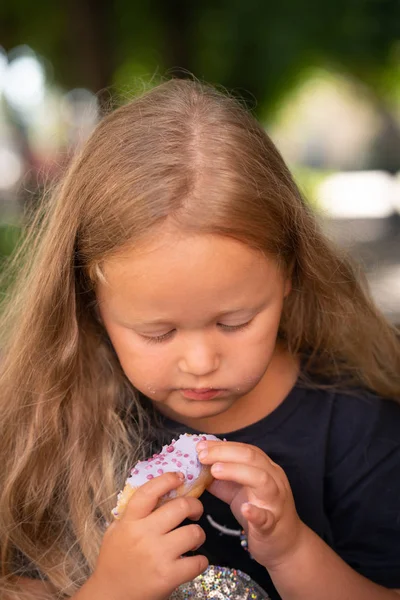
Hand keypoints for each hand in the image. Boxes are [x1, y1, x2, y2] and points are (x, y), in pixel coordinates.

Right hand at [88, 472, 208, 599]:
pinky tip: (195, 560)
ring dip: (199, 534)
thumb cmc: (114, 561)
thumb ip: (132, 512)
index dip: (168, 479)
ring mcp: (157, 555)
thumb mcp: (115, 531)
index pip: (150, 491)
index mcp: (130, 520)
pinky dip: (201, 560)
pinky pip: (197, 562)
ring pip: (193, 532)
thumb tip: (156, 492)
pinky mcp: (168, 576)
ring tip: (194, 538)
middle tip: (194, 512)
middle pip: (180, 507)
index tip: (180, 477)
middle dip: (195, 506)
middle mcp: (144, 534)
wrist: (110, 596)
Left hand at [197, 440, 306, 569]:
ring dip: (237, 472)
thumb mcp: (239, 492)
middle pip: (252, 458)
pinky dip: (256, 512)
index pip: (245, 449)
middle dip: (224, 453)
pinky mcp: (273, 526)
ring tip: (215, 471)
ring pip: (262, 480)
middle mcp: (274, 480)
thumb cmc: (261, 512)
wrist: (287, 546)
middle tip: (202, 456)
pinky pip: (267, 518)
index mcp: (266, 469)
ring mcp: (276, 502)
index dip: (222, 446)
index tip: (201, 446)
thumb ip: (222, 480)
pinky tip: (245, 509)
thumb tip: (198, 469)